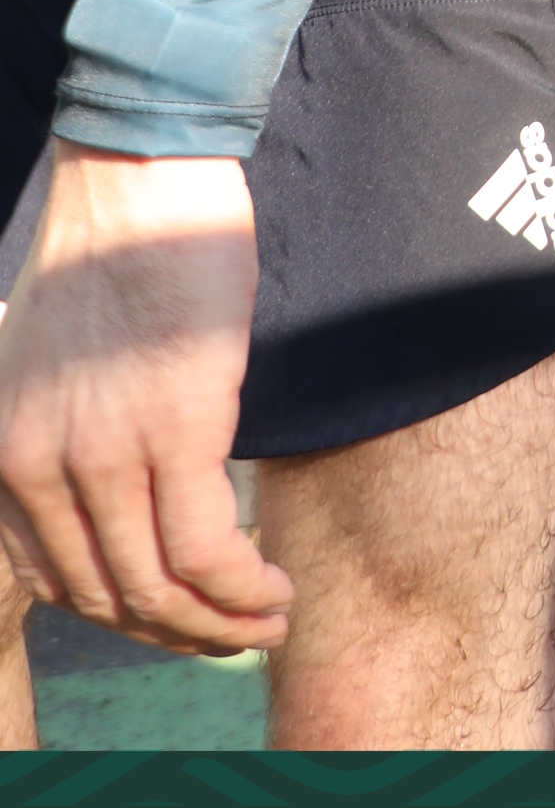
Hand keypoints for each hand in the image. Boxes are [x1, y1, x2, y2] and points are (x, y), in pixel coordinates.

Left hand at [0, 144, 294, 654]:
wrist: (137, 172)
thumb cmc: (113, 252)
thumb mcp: (52, 363)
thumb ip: (65, 436)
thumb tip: (111, 499)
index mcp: (5, 454)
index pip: (62, 583)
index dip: (134, 618)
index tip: (187, 619)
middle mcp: (38, 467)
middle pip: (114, 597)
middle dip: (183, 633)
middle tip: (242, 635)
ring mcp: (104, 454)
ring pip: (161, 587)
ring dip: (224, 623)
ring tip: (271, 618)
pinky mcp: (176, 430)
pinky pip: (207, 549)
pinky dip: (245, 588)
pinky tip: (276, 587)